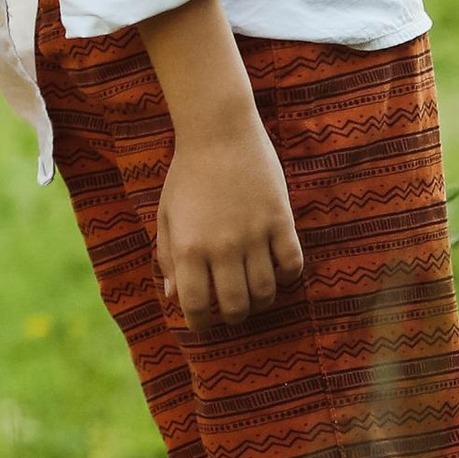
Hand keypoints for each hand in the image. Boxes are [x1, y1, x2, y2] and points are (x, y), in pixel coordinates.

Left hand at [156, 112, 305, 331]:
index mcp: (189, 248)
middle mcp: (222, 247)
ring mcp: (254, 235)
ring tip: (254, 295)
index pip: (196, 305)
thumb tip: (174, 298)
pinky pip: (292, 264)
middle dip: (234, 317)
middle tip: (232, 312)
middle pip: (236, 305)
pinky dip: (287, 276)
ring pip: (266, 291)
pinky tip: (277, 271)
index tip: (202, 326)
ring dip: (260, 301)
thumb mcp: (166, 216)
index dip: (200, 324)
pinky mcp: (281, 221)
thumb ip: (167, 258)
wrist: (219, 132)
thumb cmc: (187, 174)